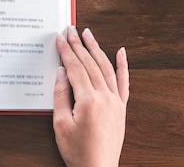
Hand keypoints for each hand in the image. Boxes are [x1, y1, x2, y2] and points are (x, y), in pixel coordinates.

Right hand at [53, 26, 129, 166]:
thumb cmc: (78, 152)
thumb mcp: (60, 125)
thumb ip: (60, 96)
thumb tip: (61, 72)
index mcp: (88, 101)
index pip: (75, 68)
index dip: (66, 51)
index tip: (59, 38)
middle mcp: (105, 97)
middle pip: (90, 64)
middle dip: (79, 45)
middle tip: (71, 30)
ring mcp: (115, 101)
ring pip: (106, 67)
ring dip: (96, 48)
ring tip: (89, 34)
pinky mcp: (121, 108)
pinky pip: (124, 82)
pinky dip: (123, 65)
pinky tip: (121, 51)